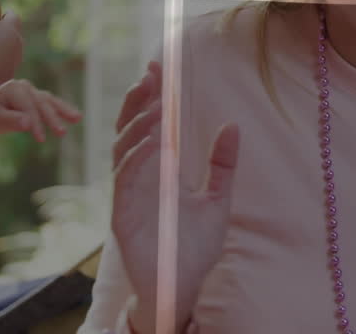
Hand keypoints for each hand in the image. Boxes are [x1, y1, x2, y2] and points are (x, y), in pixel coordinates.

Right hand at [0, 2, 23, 105]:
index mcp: (11, 31)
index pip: (13, 16)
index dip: (2, 15)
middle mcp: (18, 46)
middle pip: (14, 33)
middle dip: (1, 31)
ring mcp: (15, 63)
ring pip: (11, 49)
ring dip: (0, 47)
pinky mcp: (8, 77)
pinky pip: (6, 64)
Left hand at [0, 79, 81, 142]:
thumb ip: (11, 120)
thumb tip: (28, 123)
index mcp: (13, 88)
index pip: (29, 107)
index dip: (36, 123)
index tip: (41, 139)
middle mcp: (25, 86)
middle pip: (42, 103)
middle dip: (52, 118)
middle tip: (62, 133)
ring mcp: (33, 91)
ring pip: (50, 101)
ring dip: (64, 111)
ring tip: (78, 118)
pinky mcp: (38, 98)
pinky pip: (52, 104)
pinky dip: (62, 111)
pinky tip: (75, 117)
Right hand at [111, 60, 239, 333]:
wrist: (181, 287)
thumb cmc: (193, 247)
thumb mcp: (217, 200)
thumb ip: (223, 165)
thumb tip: (233, 125)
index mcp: (158, 171)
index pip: (150, 125)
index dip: (152, 97)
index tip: (161, 68)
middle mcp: (139, 178)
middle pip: (130, 129)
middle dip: (138, 101)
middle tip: (151, 75)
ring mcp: (128, 196)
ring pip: (123, 150)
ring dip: (137, 125)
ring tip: (154, 104)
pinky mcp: (122, 216)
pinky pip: (125, 180)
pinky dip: (136, 158)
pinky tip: (153, 142)